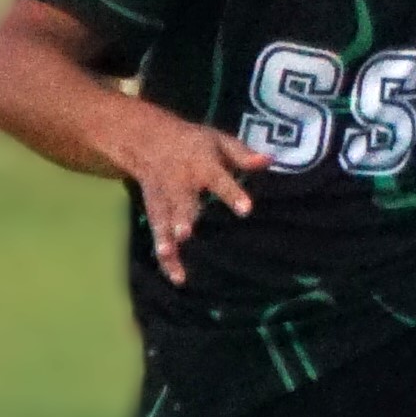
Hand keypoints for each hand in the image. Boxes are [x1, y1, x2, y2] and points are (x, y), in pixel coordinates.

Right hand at [112, 105, 266, 282]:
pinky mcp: (154, 211)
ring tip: (171, 259)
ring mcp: (164, 198)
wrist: (146, 138)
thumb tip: (269, 161)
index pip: (218, 179)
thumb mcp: (218, 140)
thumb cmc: (192, 143)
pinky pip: (158, 234)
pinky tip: (176, 277)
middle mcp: (179, 182)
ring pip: (163, 220)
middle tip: (186, 233)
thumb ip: (242, 154)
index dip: (231, 194)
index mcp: (201, 164)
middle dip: (182, 217)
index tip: (246, 209)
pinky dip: (165, 257)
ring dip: (166, 239)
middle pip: (181, 201)